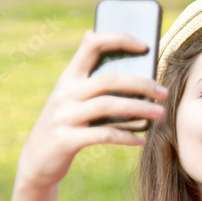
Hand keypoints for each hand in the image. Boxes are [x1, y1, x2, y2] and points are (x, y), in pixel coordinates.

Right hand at [16, 31, 167, 188]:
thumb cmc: (67, 126)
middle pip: (108, 79)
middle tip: (164, 93)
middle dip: (141, 83)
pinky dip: (126, 137)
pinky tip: (142, 140)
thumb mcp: (74, 100)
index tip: (144, 45)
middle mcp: (64, 93)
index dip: (118, 39)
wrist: (37, 161)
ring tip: (160, 113)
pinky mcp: (65, 140)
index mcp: (68, 77)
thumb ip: (93, 82)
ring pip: (107, 105)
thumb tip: (129, 63)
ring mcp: (63, 116)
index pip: (92, 44)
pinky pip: (103, 135)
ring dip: (139, 109)